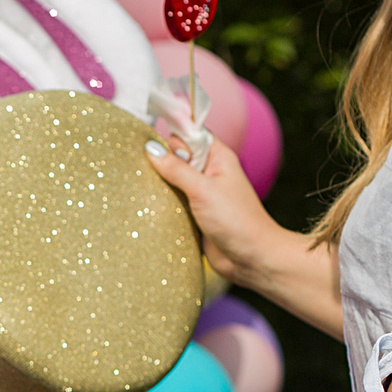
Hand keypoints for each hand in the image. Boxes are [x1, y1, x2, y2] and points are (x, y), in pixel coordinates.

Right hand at [142, 125, 281, 288]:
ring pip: (171, 181)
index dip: (171, 137)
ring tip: (141, 189)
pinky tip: (148, 206)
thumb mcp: (203, 190)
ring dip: (159, 186)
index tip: (149, 144)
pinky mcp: (194, 213)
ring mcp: (201, 193)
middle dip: (160, 162)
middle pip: (177, 157)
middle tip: (141, 170)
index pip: (189, 134)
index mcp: (217, 157)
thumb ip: (176, 168)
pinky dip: (161, 204)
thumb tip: (150, 148)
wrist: (251, 258)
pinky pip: (172, 202)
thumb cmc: (236, 220)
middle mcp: (209, 172)